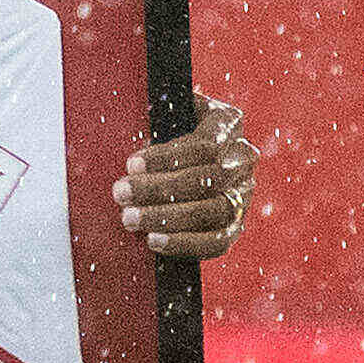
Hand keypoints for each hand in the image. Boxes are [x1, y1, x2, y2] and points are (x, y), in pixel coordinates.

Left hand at [112, 99, 257, 260]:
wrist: (180, 158)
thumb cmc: (165, 133)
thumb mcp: (163, 118)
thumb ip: (155, 124)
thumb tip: (137, 153)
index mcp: (229, 123)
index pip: (204, 145)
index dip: (167, 158)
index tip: (131, 165)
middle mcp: (243, 158)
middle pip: (210, 178)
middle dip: (160, 188)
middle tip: (121, 194)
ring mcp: (243, 194)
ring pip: (215, 211)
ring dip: (168, 217)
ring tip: (130, 219)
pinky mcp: (235, 225)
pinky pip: (218, 241)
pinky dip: (184, 244)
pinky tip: (152, 240)